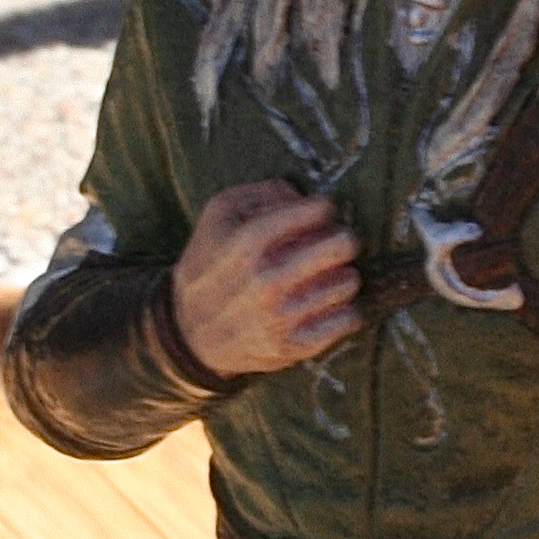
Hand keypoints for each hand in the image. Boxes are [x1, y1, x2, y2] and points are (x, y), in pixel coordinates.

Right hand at [170, 182, 359, 379]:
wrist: (189, 332)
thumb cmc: (209, 265)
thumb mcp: (218, 215)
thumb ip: (261, 193)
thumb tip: (301, 195)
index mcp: (249, 242)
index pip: (317, 211)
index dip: (323, 208)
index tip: (319, 214)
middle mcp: (267, 279)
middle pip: (342, 245)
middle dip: (343, 239)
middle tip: (335, 244)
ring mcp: (282, 315)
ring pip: (349, 281)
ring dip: (344, 275)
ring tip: (329, 276)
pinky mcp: (294, 345)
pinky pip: (348, 319)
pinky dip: (345, 309)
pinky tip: (329, 304)